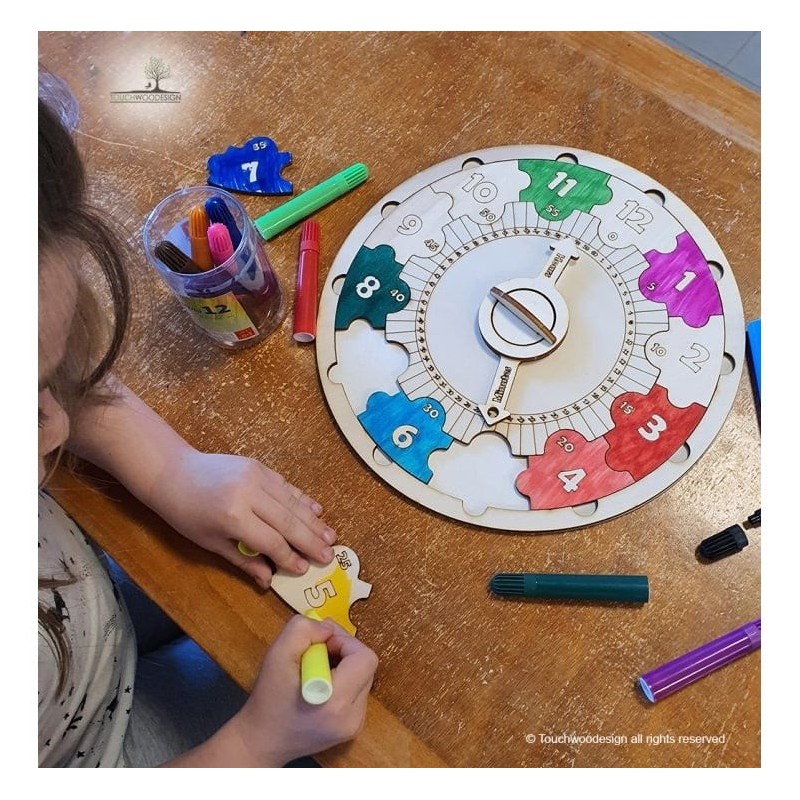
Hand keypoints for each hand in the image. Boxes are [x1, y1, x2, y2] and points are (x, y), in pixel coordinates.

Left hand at [147, 450, 336, 587]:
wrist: (173, 473)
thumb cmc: (186, 514)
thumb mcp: (211, 543)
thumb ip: (243, 560)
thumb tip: (269, 580)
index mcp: (234, 517)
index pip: (272, 541)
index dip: (290, 557)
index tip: (304, 569)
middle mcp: (250, 494)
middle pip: (289, 522)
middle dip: (311, 541)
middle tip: (329, 555)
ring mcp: (256, 476)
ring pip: (292, 502)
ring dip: (313, 521)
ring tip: (331, 537)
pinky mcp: (259, 466)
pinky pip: (286, 486)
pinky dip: (302, 499)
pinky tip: (316, 511)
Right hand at [233, 615, 377, 765]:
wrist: (261, 741)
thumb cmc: (268, 699)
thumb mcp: (277, 654)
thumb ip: (303, 630)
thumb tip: (328, 628)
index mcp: (335, 701)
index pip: (364, 658)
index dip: (344, 642)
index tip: (320, 644)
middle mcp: (352, 717)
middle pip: (366, 666)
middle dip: (343, 651)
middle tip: (316, 653)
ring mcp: (354, 725)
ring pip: (363, 677)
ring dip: (344, 665)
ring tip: (316, 671)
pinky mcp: (352, 728)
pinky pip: (358, 691)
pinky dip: (343, 681)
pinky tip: (321, 685)